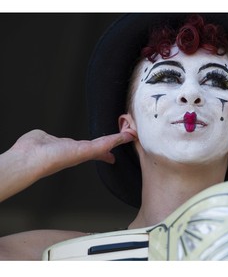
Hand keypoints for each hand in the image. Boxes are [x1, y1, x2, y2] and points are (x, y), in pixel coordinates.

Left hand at [0, 129, 135, 201]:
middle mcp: (78, 153)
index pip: (87, 148)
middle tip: (126, 140)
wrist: (29, 160)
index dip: (99, 149)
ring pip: (104, 143)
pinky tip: (127, 136)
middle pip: (99, 147)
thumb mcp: (41, 138)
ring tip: (130, 135)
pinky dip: (117, 139)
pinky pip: (105, 142)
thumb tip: (43, 137)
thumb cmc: (31, 151)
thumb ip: (45, 138)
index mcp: (68, 150)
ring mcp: (83, 152)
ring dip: (118, 139)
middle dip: (113, 143)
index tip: (109, 152)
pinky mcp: (87, 150)